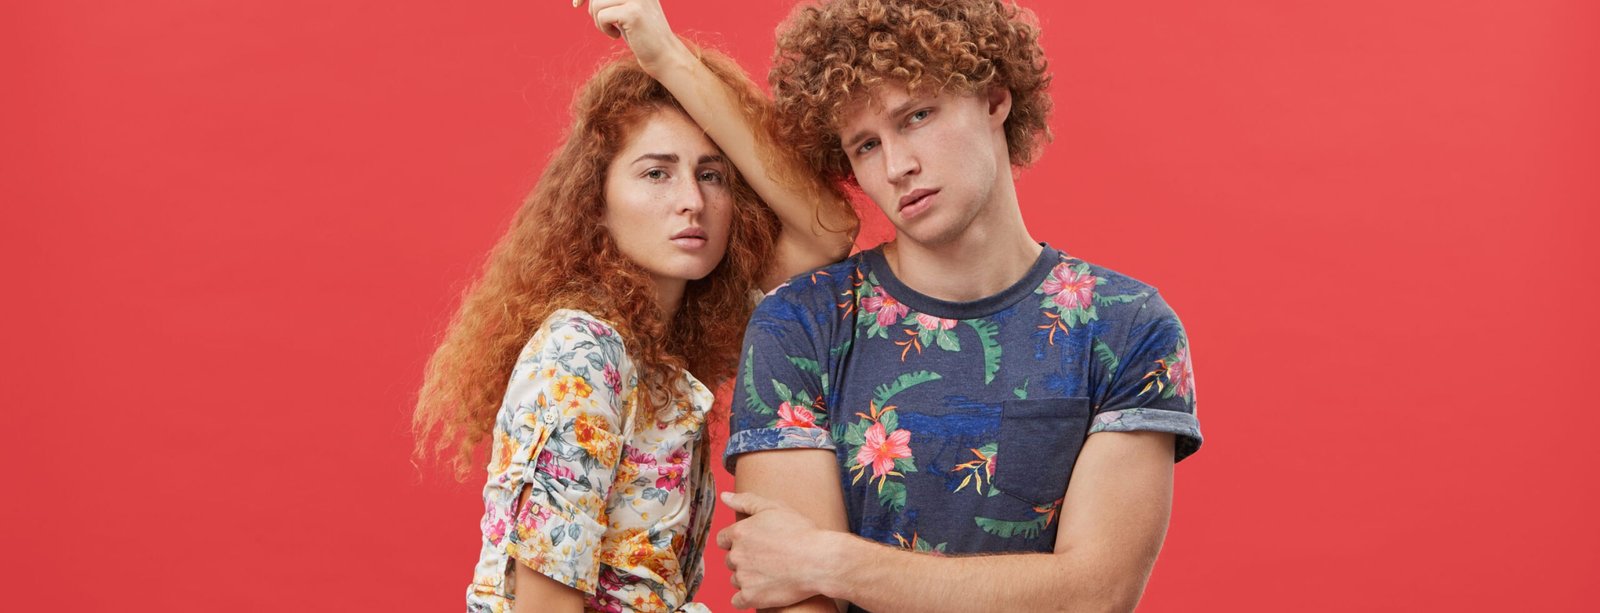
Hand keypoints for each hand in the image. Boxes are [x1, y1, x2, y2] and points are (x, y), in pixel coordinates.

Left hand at [574, 0, 685, 73]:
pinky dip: (604, 29)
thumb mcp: (624, 9)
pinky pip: (602, 16)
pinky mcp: (633, 13)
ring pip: (597, 4)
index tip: (576, 4)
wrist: (663, 56)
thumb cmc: (640, 35)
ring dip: (598, 21)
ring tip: (612, 30)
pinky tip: (616, 36)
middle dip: (593, 9)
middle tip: (604, 24)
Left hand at [716, 491, 833, 609]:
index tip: (755, 545)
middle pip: (730, 560)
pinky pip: (738, 601)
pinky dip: (748, 598)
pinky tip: (763, 592)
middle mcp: (737, 555)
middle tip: (768, 559)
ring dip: (748, 578)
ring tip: (771, 574)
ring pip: (736, 579)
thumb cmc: (800, 532)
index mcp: (739, 532)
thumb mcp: (774, 507)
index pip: (723, 540)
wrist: (819, 561)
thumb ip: (745, 501)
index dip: (738, 542)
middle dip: (745, 560)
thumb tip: (724, 496)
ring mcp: (743, 577)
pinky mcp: (751, 597)